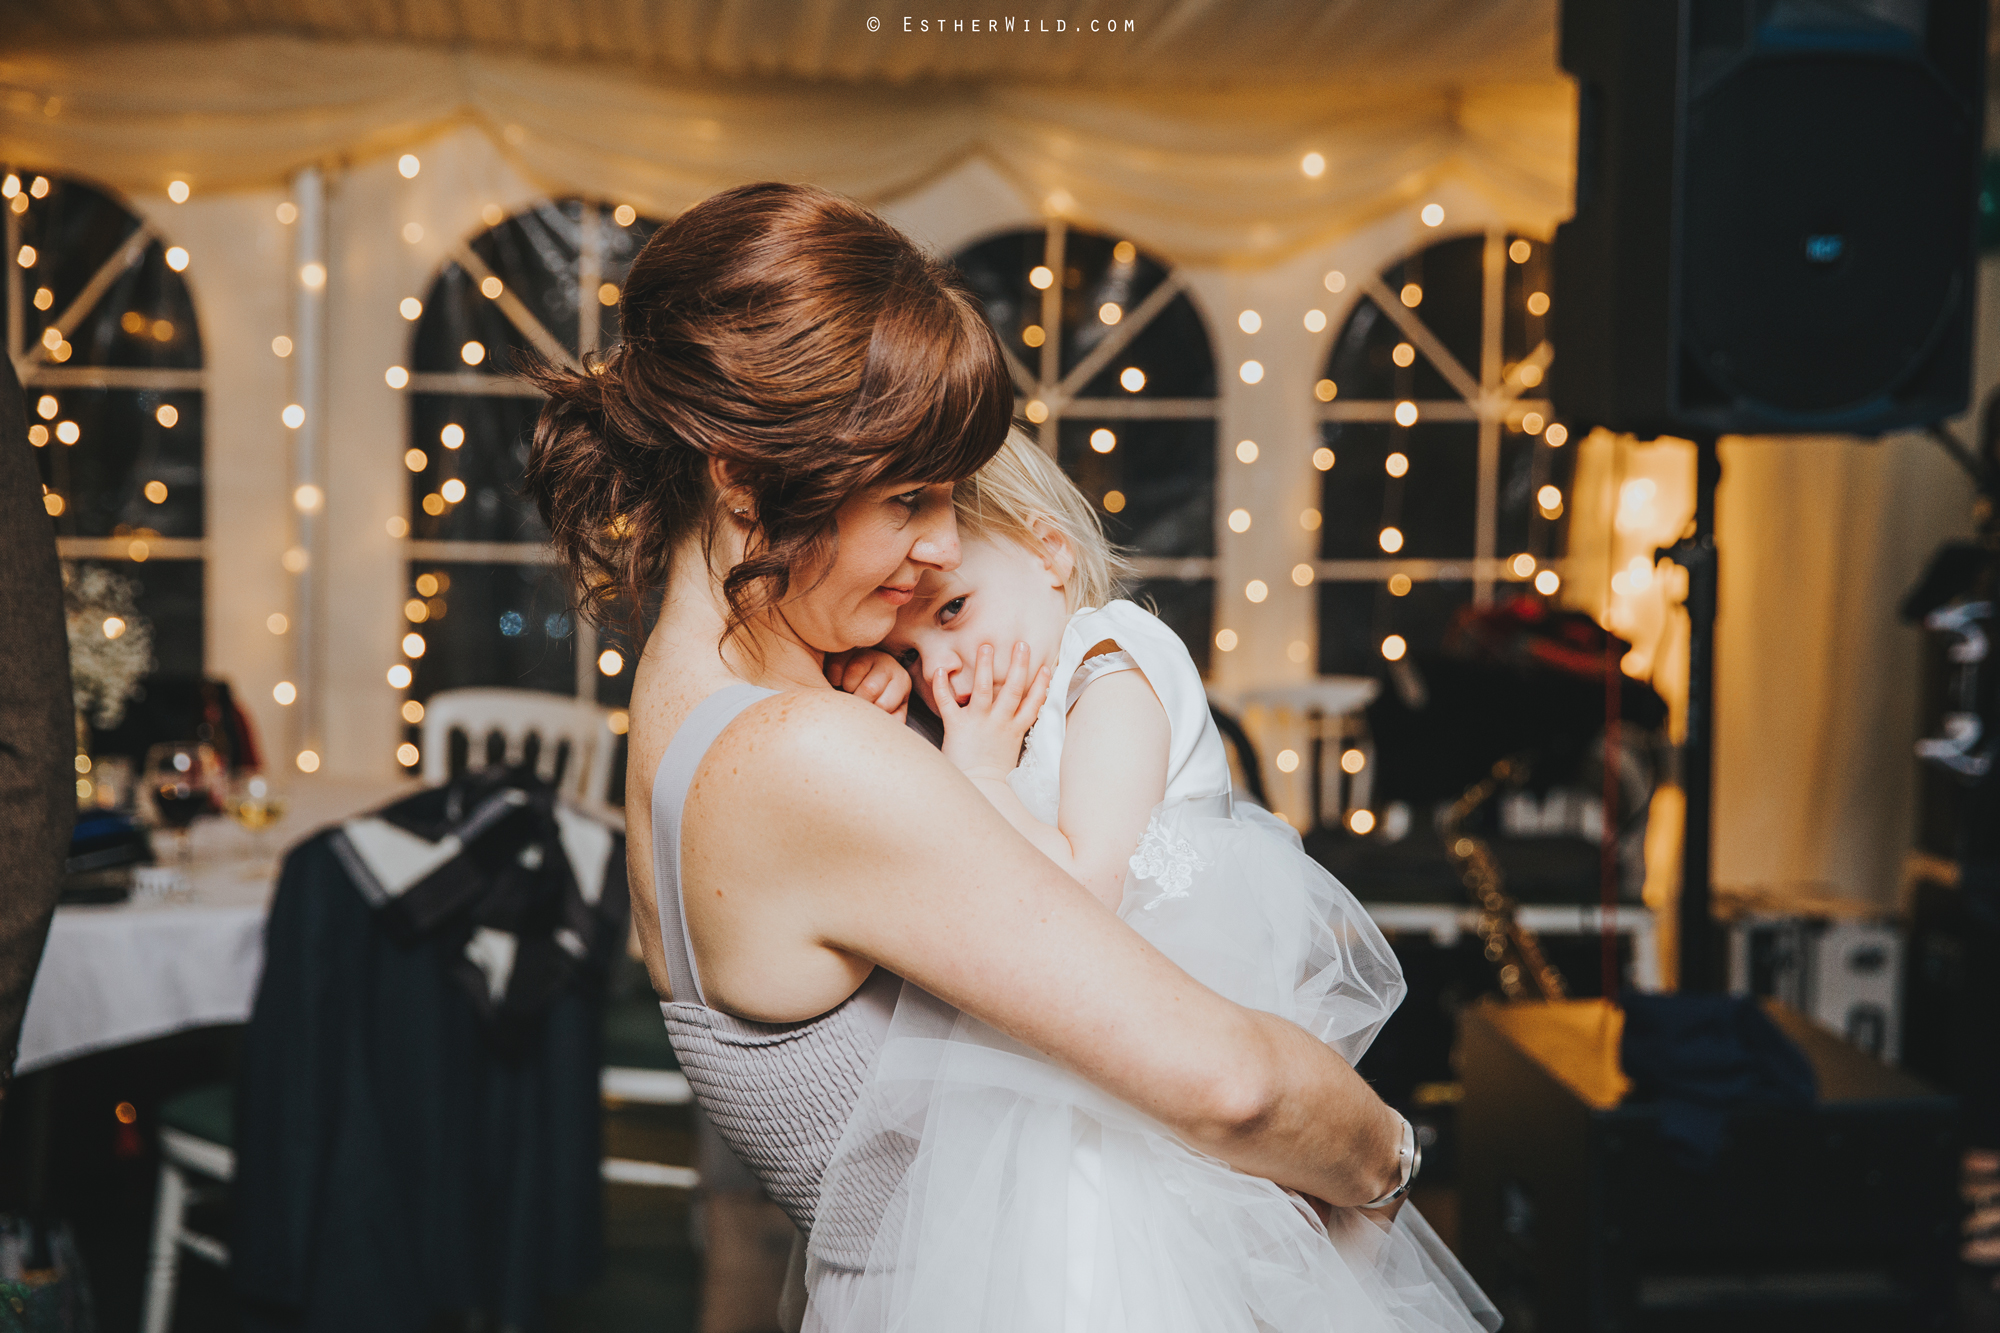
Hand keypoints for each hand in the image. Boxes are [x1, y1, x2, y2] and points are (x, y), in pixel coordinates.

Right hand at [825, 648, 911, 721]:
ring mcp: (867, 653)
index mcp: (902, 681)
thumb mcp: (892, 710)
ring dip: (845, 690)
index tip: (870, 711)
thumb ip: (894, 719)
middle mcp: (888, 663)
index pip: (884, 704)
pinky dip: (833, 680)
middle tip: (857, 702)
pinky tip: (840, 680)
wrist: (859, 678)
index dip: (872, 712)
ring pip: (851, 679)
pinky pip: (835, 669)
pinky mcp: (846, 650)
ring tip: (849, 691)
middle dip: (858, 701)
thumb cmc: (878, 700)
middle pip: (869, 689)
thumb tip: (889, 726)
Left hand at [934, 642, 1050, 780]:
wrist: (978, 791)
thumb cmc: (992, 777)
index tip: (1045, 667)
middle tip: (1021, 644)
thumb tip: (1013, 724)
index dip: (1041, 685)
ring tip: (986, 646)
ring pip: (984, 689)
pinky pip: (948, 702)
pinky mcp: (957, 726)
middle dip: (1019, 665)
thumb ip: (1011, 735)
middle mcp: (1000, 723)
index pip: (1033, 704)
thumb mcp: (1009, 753)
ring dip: (986, 666)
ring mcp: (979, 723)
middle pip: (1013, 689)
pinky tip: (941, 669)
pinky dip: (942, 686)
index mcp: (1015, 730)